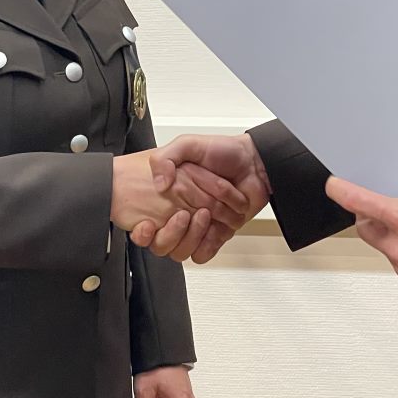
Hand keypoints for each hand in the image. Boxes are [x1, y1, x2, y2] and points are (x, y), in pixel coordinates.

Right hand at [130, 133, 269, 262]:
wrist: (255, 164)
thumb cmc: (223, 152)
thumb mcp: (188, 144)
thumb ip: (165, 158)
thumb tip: (159, 184)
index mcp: (169, 196)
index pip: (145, 226)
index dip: (142, 232)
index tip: (147, 226)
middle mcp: (180, 213)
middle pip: (162, 244)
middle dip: (173, 232)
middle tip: (185, 214)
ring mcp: (198, 227)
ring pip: (181, 252)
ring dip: (193, 236)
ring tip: (205, 216)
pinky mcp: (216, 235)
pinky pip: (204, 253)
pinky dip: (208, 244)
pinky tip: (213, 230)